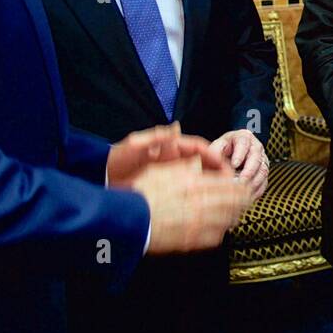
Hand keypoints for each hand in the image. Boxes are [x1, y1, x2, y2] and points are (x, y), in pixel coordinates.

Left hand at [107, 123, 228, 188]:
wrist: (100, 177)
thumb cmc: (116, 159)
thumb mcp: (134, 144)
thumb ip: (155, 136)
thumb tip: (176, 127)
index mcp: (170, 147)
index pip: (199, 148)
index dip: (215, 156)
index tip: (226, 167)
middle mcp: (173, 159)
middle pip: (203, 163)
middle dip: (218, 172)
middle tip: (231, 185)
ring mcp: (169, 174)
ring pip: (197, 178)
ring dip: (210, 185)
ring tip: (223, 197)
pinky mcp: (164, 188)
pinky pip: (185, 191)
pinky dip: (196, 197)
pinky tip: (203, 206)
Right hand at [138, 156, 250, 254]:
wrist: (127, 221)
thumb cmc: (140, 193)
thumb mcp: (161, 169)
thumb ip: (184, 166)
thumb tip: (198, 163)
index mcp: (194, 182)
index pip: (230, 182)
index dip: (239, 183)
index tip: (240, 183)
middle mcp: (200, 202)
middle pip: (236, 201)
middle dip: (244, 198)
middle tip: (246, 197)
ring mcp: (198, 224)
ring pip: (230, 219)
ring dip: (235, 214)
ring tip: (236, 212)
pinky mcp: (193, 241)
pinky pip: (217, 236)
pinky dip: (222, 230)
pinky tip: (220, 228)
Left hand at [212, 128, 268, 201]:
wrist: (232, 154)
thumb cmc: (224, 150)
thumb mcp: (217, 146)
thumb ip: (214, 151)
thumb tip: (213, 159)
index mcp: (244, 137)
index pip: (244, 143)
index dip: (240, 154)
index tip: (233, 165)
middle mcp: (256, 147)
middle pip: (257, 158)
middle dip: (249, 171)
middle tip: (240, 181)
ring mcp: (262, 160)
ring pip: (263, 170)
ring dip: (254, 182)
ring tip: (243, 191)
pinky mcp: (263, 172)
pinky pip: (264, 181)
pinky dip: (257, 190)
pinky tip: (248, 196)